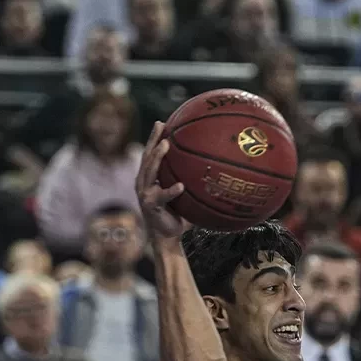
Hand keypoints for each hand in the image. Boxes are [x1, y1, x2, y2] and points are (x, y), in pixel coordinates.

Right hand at [136, 121, 188, 240]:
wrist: (168, 237)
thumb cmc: (179, 215)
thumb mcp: (185, 196)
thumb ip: (193, 183)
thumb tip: (217, 170)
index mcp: (149, 178)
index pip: (150, 154)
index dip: (154, 138)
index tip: (161, 122)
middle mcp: (143, 183)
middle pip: (146, 157)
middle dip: (153, 141)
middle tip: (161, 127)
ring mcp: (144, 194)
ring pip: (149, 171)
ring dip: (157, 157)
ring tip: (166, 145)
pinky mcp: (150, 206)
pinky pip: (162, 196)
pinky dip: (171, 191)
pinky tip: (181, 186)